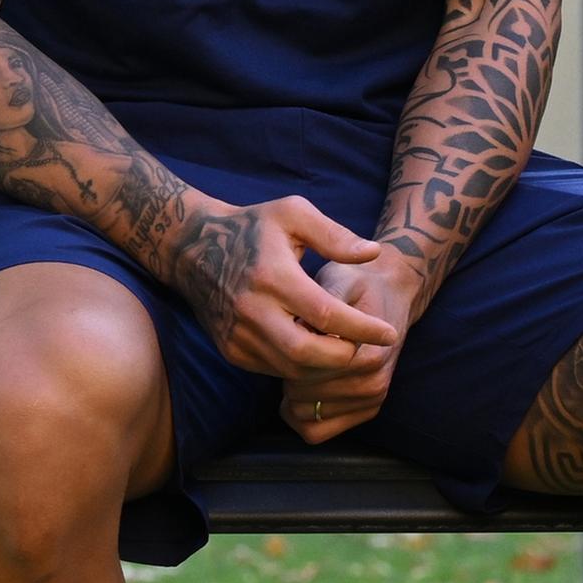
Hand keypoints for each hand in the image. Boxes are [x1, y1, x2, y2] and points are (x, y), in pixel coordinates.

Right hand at [156, 193, 398, 380]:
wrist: (193, 249)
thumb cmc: (252, 227)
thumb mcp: (293, 213)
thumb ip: (335, 235)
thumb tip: (372, 253)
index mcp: (272, 276)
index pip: (326, 315)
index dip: (363, 329)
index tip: (389, 332)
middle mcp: (252, 311)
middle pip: (309, 354)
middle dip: (345, 356)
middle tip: (366, 345)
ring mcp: (238, 336)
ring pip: (292, 369)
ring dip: (325, 366)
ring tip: (347, 348)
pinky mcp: (232, 351)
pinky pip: (275, 369)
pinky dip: (302, 366)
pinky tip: (318, 350)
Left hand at [281, 250, 421, 442]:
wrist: (391, 292)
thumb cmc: (356, 285)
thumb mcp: (339, 280)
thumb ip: (322, 303)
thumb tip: (297, 328)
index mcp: (367, 355)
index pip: (302, 372)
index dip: (285, 352)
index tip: (292, 331)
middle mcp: (374, 382)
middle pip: (299, 395)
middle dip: (287, 372)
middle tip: (295, 347)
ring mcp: (372, 399)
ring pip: (303, 415)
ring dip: (293, 394)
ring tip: (301, 365)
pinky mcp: (368, 410)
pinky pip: (315, 432)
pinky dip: (302, 415)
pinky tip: (303, 389)